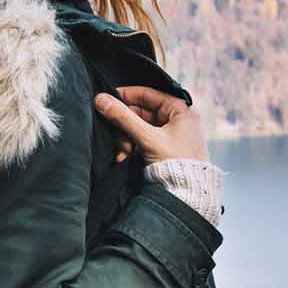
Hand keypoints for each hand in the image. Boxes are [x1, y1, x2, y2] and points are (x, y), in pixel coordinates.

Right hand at [93, 86, 208, 165]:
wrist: (186, 193)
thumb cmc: (176, 163)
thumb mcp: (148, 138)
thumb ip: (124, 118)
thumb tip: (101, 100)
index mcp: (179, 111)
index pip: (148, 94)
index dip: (126, 95)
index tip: (108, 99)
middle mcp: (174, 120)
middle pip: (139, 113)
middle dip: (124, 126)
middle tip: (113, 133)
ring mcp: (167, 135)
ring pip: (136, 128)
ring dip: (125, 139)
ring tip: (123, 152)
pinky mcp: (160, 149)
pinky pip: (138, 141)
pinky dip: (129, 148)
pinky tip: (123, 158)